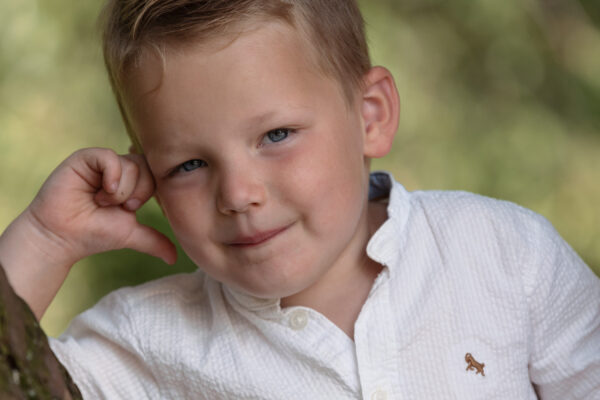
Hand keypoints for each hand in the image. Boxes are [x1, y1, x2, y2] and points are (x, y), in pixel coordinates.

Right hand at [28, 147, 175, 265]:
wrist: (62, 237)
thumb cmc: (94, 234)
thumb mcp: (131, 235)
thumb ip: (154, 240)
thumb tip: (175, 259)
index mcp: (133, 182)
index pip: (157, 174)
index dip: (148, 192)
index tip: (131, 208)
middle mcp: (119, 169)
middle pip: (148, 167)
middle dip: (137, 192)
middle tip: (120, 206)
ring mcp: (102, 163)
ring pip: (131, 164)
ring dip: (121, 190)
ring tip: (101, 202)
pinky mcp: (84, 158)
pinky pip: (109, 156)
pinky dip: (111, 174)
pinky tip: (102, 190)